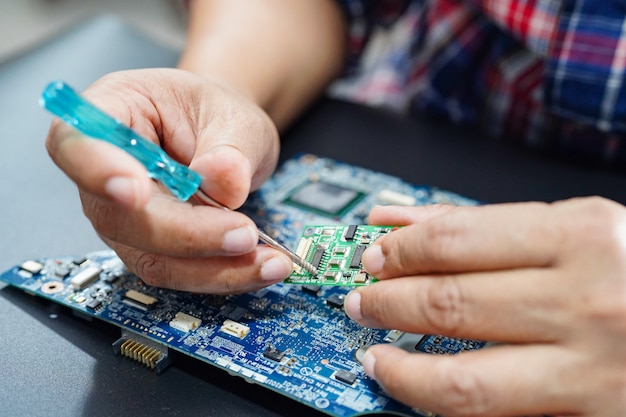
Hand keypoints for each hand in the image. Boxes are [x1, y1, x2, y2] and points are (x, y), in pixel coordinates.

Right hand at [46, 69, 292, 293]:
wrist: (222, 137)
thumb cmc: (215, 115)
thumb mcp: (234, 115)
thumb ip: (230, 144)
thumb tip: (223, 181)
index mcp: (111, 112)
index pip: (76, 142)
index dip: (97, 170)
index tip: (135, 192)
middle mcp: (105, 171)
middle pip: (119, 216)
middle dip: (186, 234)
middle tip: (244, 234)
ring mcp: (122, 216)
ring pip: (152, 257)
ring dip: (213, 268)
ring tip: (270, 261)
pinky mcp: (150, 248)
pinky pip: (180, 272)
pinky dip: (224, 275)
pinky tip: (261, 267)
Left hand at [344, 198, 625, 415]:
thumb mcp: (570, 231)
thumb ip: (479, 226)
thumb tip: (393, 220)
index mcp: (584, 235)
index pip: (457, 239)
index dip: (399, 249)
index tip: (370, 254)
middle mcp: (589, 299)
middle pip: (451, 301)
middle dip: (387, 300)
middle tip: (360, 297)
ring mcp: (592, 366)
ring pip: (462, 377)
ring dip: (399, 363)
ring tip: (372, 349)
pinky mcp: (592, 416)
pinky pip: (493, 416)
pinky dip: (438, 402)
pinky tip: (413, 384)